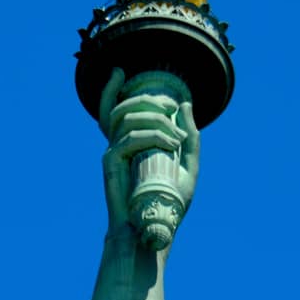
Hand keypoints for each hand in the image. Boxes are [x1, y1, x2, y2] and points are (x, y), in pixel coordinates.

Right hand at [98, 67, 199, 245]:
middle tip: (171, 111)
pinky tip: (169, 144)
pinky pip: (129, 138)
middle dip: (147, 100)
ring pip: (126, 118)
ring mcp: (111, 154)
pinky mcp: (111, 164)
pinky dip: (153, 136)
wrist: (151, 229)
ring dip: (155, 119)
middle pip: (121, 107)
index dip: (112, 88)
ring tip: (175, 135)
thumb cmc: (166, 202)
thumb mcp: (187, 166)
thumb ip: (189, 137)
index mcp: (129, 144)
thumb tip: (185, 105)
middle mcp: (116, 146)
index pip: (113, 109)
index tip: (120, 71)